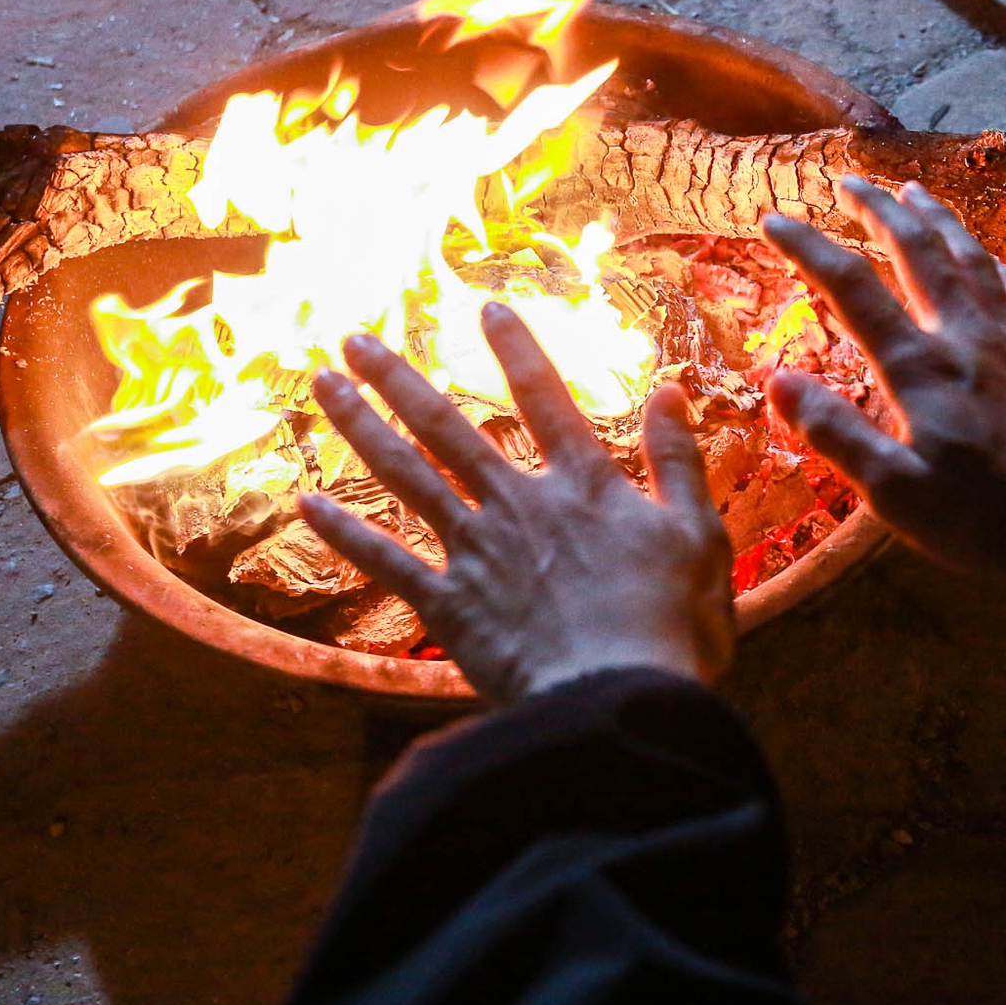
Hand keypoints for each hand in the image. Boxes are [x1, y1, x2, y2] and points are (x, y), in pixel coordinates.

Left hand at [298, 305, 733, 705]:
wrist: (618, 698)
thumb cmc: (670, 625)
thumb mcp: (698, 535)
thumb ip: (678, 461)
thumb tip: (670, 392)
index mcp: (583, 485)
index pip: (544, 397)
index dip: (514, 348)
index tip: (483, 306)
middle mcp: (518, 504)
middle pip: (448, 426)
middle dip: (397, 377)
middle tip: (353, 337)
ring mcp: (476, 553)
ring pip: (406, 476)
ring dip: (360, 427)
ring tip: (322, 386)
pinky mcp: (450, 607)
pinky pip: (386, 562)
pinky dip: (345, 533)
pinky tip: (307, 503)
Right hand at [762, 177, 1005, 596]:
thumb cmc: (990, 517)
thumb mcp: (896, 492)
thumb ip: (836, 432)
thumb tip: (776, 380)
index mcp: (919, 366)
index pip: (851, 288)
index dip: (808, 247)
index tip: (773, 217)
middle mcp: (964, 337)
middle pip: (917, 252)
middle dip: (879, 210)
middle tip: (850, 180)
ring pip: (971, 260)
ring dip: (939, 220)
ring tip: (916, 192)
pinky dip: (1000, 269)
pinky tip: (996, 262)